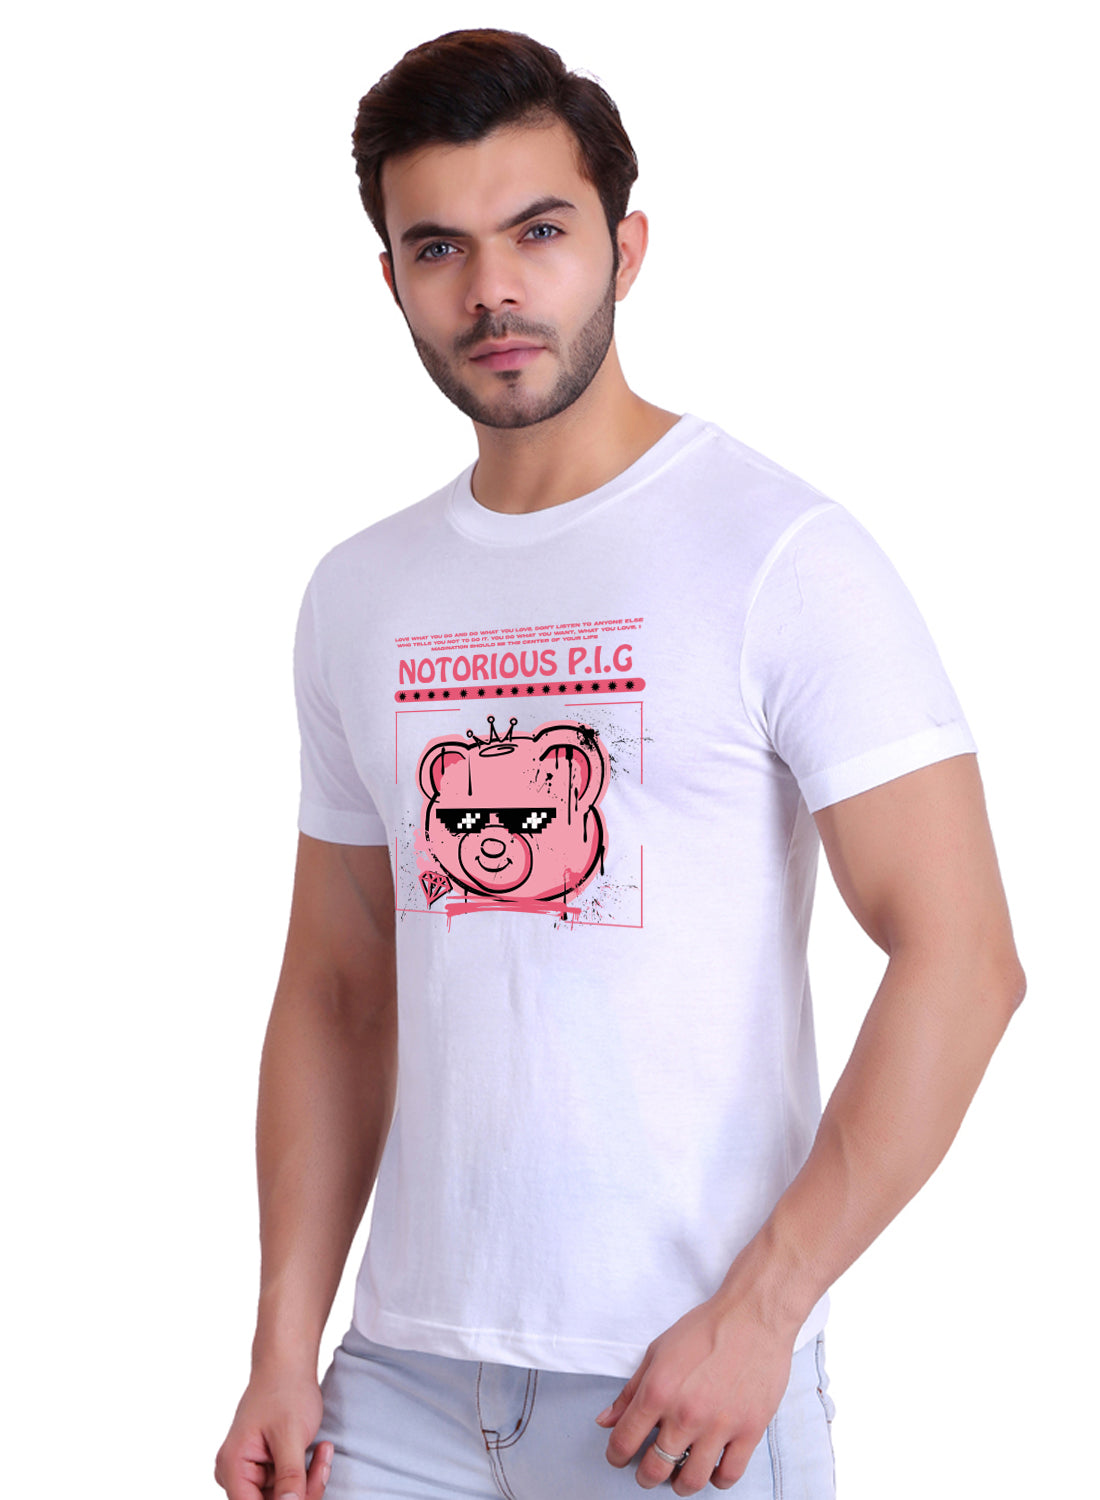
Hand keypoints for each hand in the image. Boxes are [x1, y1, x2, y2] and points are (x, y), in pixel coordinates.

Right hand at [215, 1367, 331, 1499]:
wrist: (288, 1366)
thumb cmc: (285, 1391)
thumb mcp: (291, 1435)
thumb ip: (289, 1477)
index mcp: (232, 1467)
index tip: (306, 1492)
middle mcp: (236, 1475)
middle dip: (304, 1492)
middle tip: (324, 1464)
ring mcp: (252, 1473)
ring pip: (284, 1499)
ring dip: (310, 1481)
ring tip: (325, 1450)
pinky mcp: (267, 1470)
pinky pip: (289, 1487)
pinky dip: (308, 1474)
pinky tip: (321, 1450)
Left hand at [596, 1294, 794, 1493]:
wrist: (753, 1316)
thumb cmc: (705, 1328)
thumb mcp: (657, 1351)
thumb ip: (630, 1390)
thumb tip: (605, 1421)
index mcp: (658, 1391)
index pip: (624, 1441)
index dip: (616, 1455)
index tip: (619, 1456)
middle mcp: (686, 1414)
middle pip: (655, 1469)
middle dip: (645, 1476)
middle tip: (648, 1471)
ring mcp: (719, 1425)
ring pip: (692, 1480)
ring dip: (680, 1483)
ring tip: (679, 1474)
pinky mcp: (749, 1431)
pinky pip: (729, 1475)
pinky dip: (717, 1480)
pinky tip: (712, 1468)